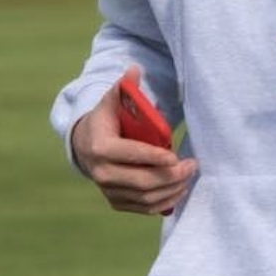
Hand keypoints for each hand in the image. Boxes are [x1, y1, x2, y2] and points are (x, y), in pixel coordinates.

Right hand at [71, 66, 196, 214]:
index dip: (155, 158)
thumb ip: (124, 88)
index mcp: (101, 148)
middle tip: (191, 166)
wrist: (85, 145)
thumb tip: (135, 68)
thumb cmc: (106, 120)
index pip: (132, 155)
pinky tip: (178, 189)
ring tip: (188, 177)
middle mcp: (102, 173)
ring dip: (171, 190)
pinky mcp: (115, 201)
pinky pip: (142, 207)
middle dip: (171, 176)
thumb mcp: (111, 102)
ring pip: (145, 198)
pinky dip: (163, 202)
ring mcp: (108, 190)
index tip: (176, 156)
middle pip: (142, 181)